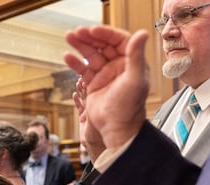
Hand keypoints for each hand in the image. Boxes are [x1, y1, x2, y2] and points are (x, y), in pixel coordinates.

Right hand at [64, 25, 148, 150]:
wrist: (116, 128)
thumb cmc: (129, 107)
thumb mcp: (135, 79)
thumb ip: (136, 56)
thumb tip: (142, 33)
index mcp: (131, 62)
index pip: (119, 40)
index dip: (105, 33)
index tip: (93, 30)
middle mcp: (118, 66)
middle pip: (102, 45)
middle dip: (89, 37)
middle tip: (76, 32)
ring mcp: (105, 74)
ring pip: (91, 55)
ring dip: (79, 46)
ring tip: (68, 37)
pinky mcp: (93, 84)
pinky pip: (83, 69)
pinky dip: (74, 62)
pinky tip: (67, 56)